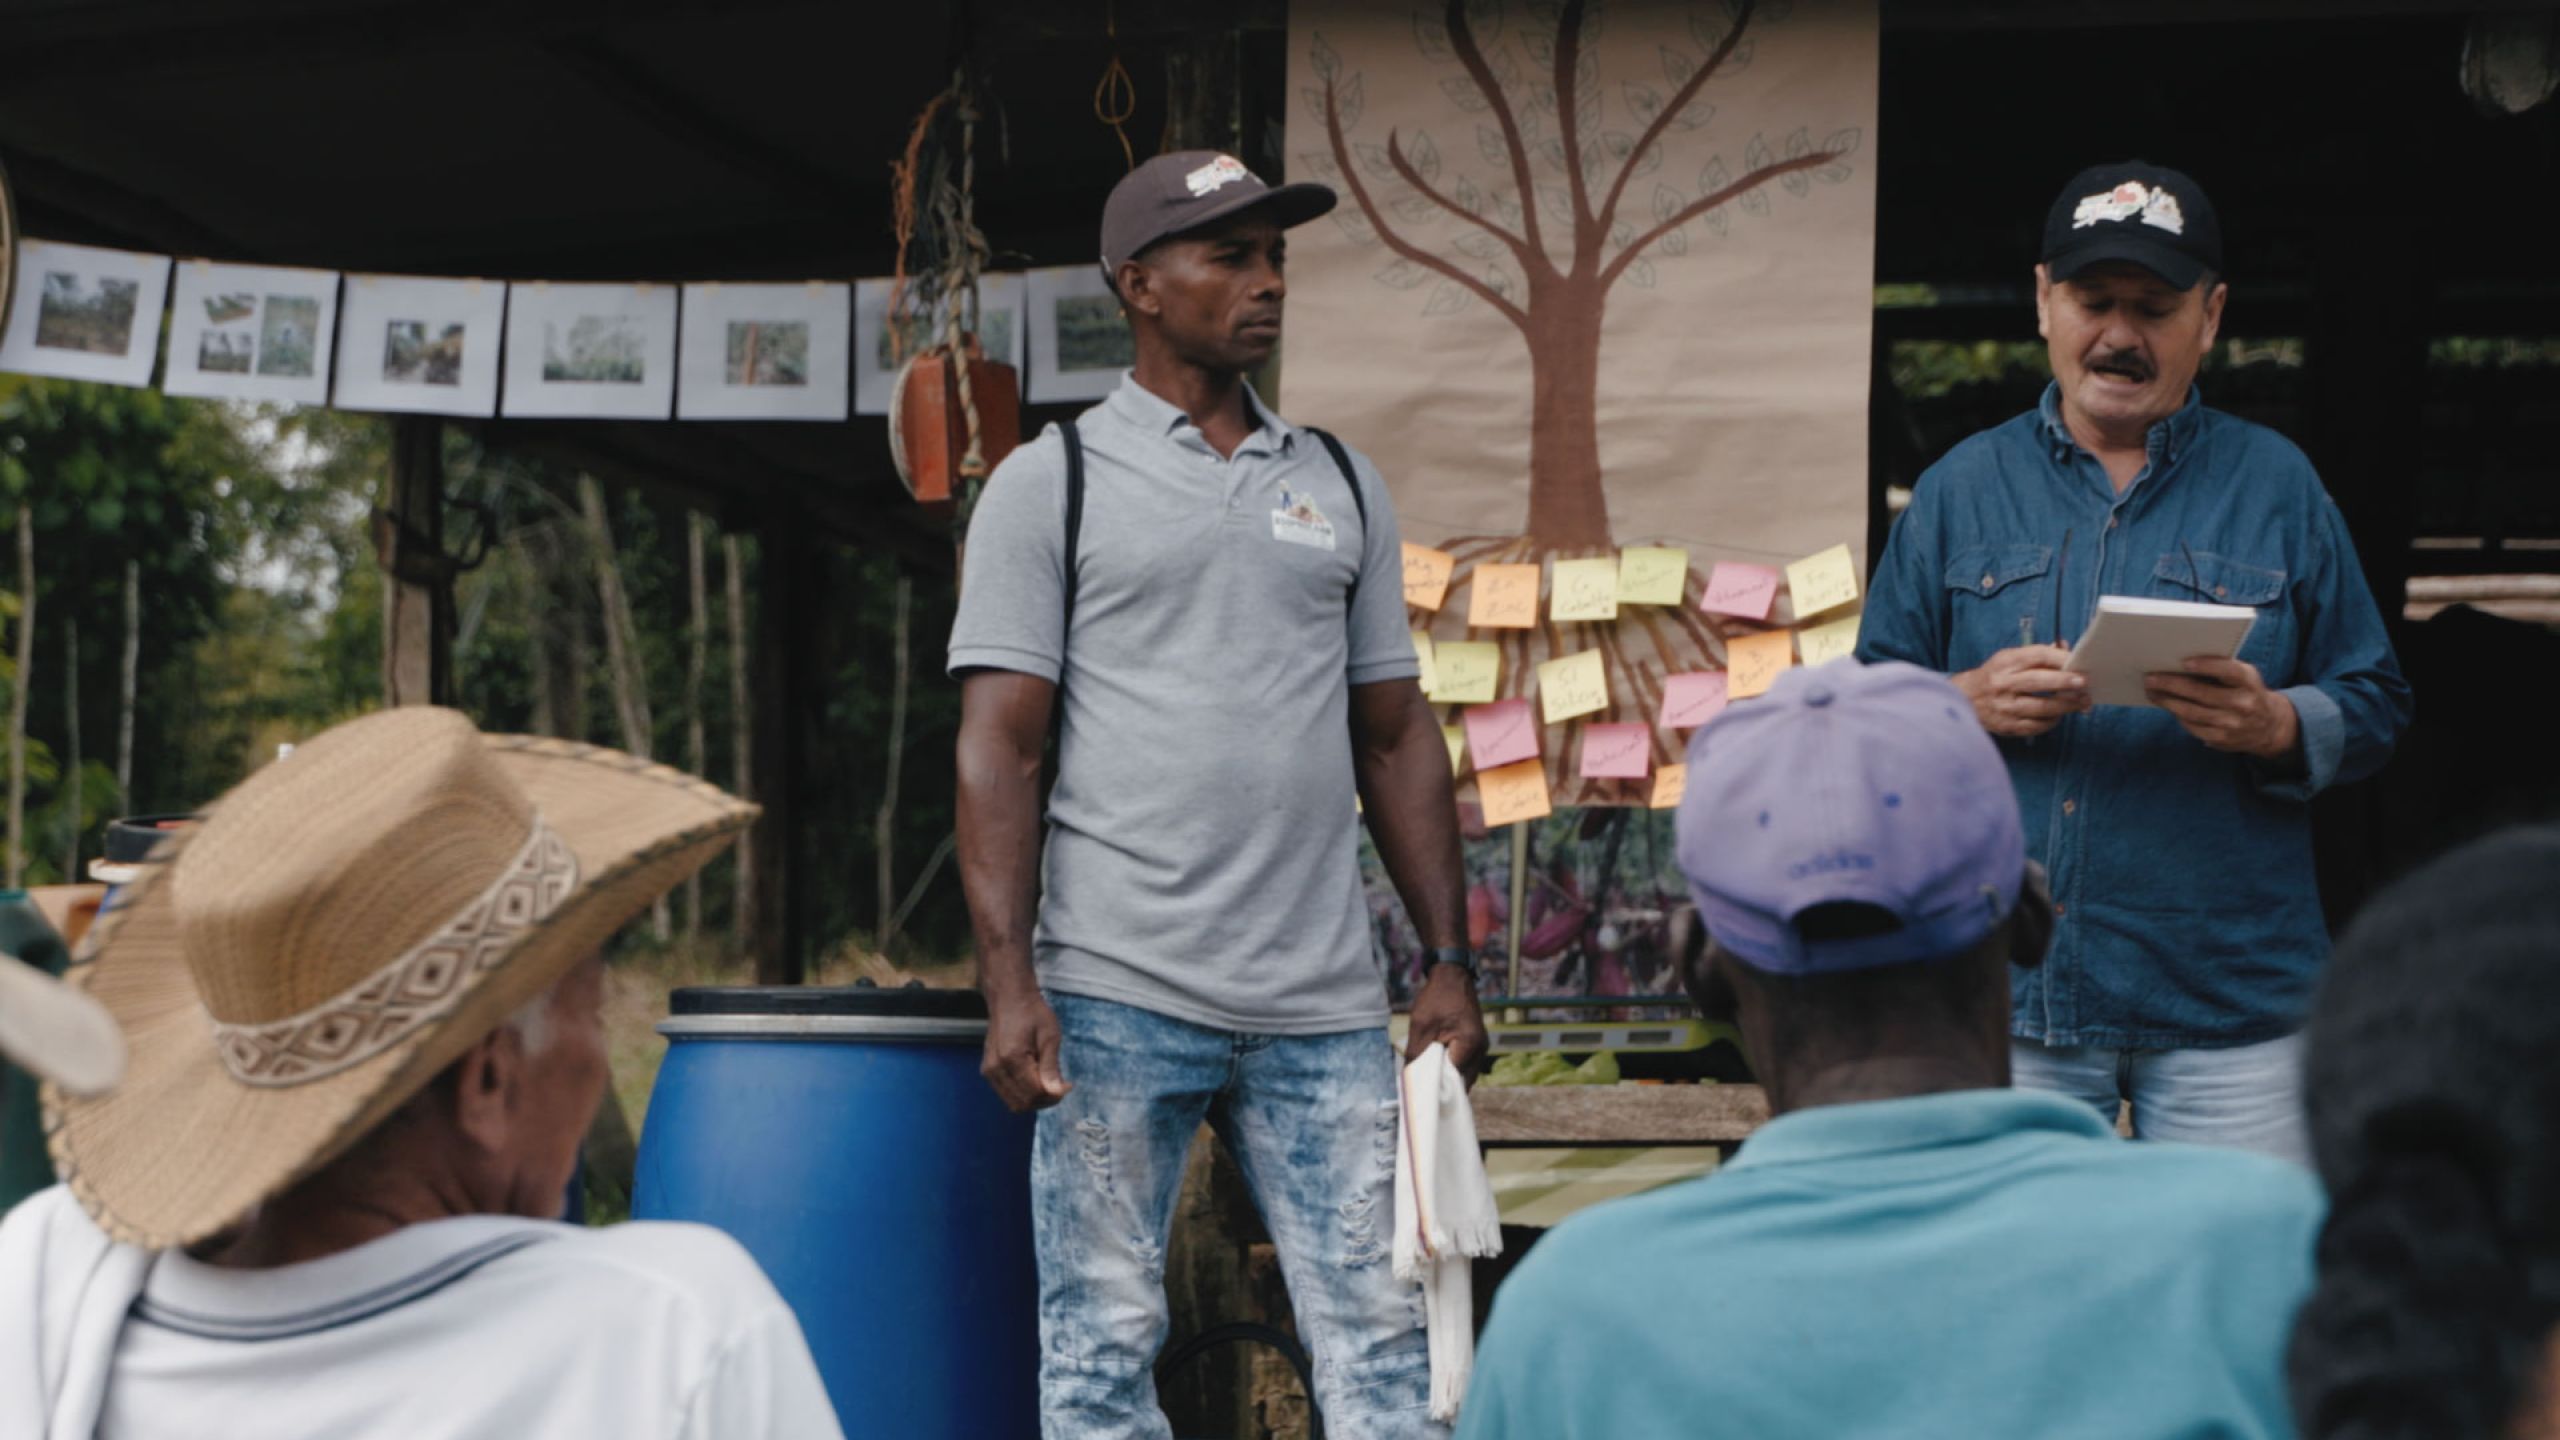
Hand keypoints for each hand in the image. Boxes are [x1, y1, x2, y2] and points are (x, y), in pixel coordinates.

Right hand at [980, 988, 1071, 1112]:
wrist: (1009, 998)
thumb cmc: (1032, 1012)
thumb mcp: (1049, 1036)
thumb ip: (1051, 1067)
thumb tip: (1057, 1093)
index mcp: (1011, 1058)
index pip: (1034, 1093)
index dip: (1054, 1095)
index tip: (1068, 1085)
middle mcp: (996, 1068)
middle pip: (1023, 1102)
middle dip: (1045, 1100)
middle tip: (1060, 1085)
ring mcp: (989, 1070)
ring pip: (1014, 1102)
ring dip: (1034, 1099)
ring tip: (1048, 1081)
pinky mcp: (988, 1070)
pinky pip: (1007, 1094)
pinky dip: (1023, 1093)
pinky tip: (1035, 1079)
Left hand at [1405, 963, 1489, 1084]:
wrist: (1452, 975)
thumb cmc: (1437, 997)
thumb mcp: (1420, 1027)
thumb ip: (1416, 1055)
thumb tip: (1409, 1078)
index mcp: (1469, 1045)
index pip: (1454, 1079)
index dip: (1438, 1088)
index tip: (1422, 1094)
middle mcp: (1480, 1049)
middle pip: (1463, 1080)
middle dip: (1444, 1087)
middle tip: (1424, 1091)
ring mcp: (1481, 1046)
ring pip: (1465, 1073)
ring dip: (1449, 1077)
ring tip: (1429, 1079)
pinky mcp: (1476, 1042)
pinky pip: (1465, 1063)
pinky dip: (1453, 1067)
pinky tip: (1437, 1066)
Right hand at [1952, 645, 2091, 736]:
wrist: (1964, 699)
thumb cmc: (1994, 677)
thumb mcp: (2009, 659)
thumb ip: (2037, 655)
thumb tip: (2065, 649)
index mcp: (2004, 663)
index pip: (2037, 656)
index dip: (2060, 658)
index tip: (2077, 661)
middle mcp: (2002, 685)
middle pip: (2039, 682)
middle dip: (2065, 682)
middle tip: (2084, 683)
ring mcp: (2004, 707)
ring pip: (2042, 707)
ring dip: (2066, 705)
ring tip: (2082, 702)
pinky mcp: (2007, 726)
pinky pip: (2037, 726)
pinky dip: (2052, 721)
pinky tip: (2060, 715)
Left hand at [2144, 657, 2298, 758]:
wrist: (2268, 726)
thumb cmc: (2246, 692)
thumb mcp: (2244, 677)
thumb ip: (2222, 669)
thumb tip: (2180, 663)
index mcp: (2249, 682)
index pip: (2229, 671)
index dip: (2207, 665)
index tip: (2184, 662)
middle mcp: (2243, 703)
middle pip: (2202, 693)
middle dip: (2172, 684)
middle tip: (2150, 678)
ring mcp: (2232, 724)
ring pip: (2192, 712)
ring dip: (2167, 701)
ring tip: (2152, 692)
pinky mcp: (2222, 739)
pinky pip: (2192, 726)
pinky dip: (2177, 715)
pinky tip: (2166, 706)